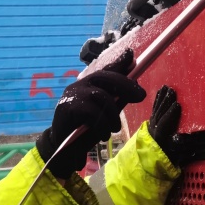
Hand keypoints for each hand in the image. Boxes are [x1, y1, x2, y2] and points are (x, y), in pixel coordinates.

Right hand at [36, 50, 145, 178]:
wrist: (63, 149)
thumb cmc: (85, 130)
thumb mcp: (105, 114)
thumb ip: (117, 100)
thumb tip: (135, 85)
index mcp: (89, 85)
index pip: (105, 70)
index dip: (119, 62)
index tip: (131, 55)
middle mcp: (80, 85)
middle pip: (106, 77)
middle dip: (126, 85)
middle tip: (141, 96)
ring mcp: (73, 94)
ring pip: (101, 96)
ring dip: (112, 114)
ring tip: (114, 129)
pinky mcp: (68, 106)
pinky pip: (92, 111)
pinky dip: (102, 124)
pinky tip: (103, 134)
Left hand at [148, 85, 181, 163]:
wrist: (150, 161)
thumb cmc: (166, 157)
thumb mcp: (174, 155)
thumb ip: (179, 146)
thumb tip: (186, 136)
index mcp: (159, 137)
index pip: (165, 123)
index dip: (171, 114)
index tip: (178, 104)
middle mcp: (153, 129)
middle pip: (160, 112)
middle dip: (166, 101)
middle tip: (172, 91)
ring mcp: (151, 125)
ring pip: (156, 109)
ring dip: (162, 98)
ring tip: (166, 88)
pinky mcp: (151, 122)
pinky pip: (154, 109)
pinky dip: (157, 100)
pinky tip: (160, 92)